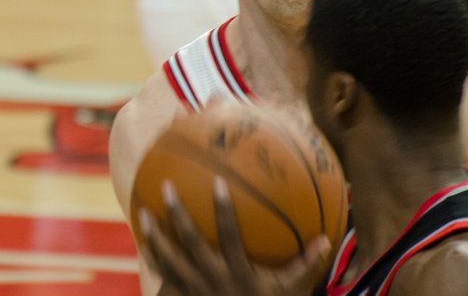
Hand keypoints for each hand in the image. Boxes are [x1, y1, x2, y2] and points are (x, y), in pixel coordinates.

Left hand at [139, 177, 331, 295]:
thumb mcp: (292, 293)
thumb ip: (307, 265)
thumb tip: (326, 239)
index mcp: (237, 273)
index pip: (229, 237)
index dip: (224, 211)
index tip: (218, 182)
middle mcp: (211, 280)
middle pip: (189, 243)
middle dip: (177, 214)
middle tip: (166, 187)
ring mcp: (193, 291)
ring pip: (168, 260)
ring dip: (153, 235)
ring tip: (141, 212)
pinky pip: (163, 279)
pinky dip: (153, 260)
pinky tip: (144, 243)